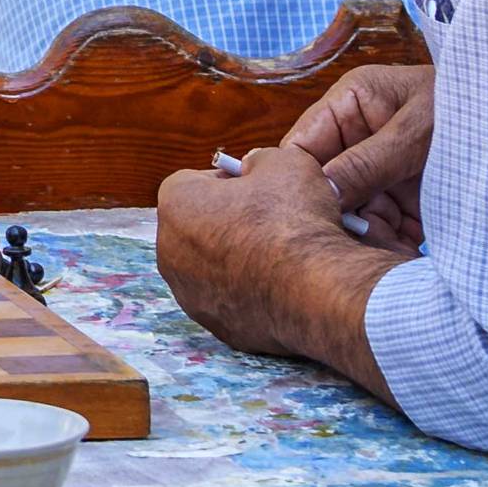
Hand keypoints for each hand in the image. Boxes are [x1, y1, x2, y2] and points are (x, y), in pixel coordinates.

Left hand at [155, 145, 398, 396]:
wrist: (318, 290)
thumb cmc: (294, 221)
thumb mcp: (284, 162)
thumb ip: (259, 160)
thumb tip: (255, 169)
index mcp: (175, 202)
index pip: (195, 182)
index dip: (230, 182)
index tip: (259, 189)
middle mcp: (169, 250)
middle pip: (198, 226)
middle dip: (229, 222)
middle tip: (271, 221)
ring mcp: (189, 294)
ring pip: (211, 267)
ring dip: (237, 260)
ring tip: (279, 256)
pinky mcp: (216, 326)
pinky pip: (230, 301)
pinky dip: (249, 294)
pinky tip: (281, 287)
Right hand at [284, 60, 434, 250]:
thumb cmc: (469, 103)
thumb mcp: (416, 130)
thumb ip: (369, 161)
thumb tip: (321, 193)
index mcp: (350, 106)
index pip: (304, 148)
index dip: (299, 185)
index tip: (304, 221)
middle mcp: (360, 140)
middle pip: (330, 188)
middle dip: (341, 221)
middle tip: (347, 254)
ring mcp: (384, 171)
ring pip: (359, 214)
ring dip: (369, 241)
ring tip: (382, 266)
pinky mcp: (409, 198)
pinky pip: (390, 228)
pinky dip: (395, 249)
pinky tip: (403, 266)